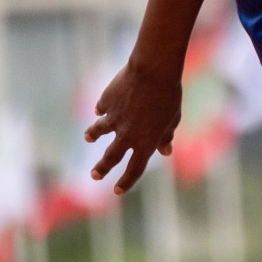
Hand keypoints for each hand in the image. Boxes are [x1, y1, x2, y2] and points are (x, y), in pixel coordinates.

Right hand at [84, 61, 181, 194]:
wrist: (153, 70)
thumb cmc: (169, 94)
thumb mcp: (173, 118)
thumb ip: (166, 136)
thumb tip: (165, 151)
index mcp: (145, 142)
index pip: (135, 168)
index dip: (126, 181)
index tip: (117, 190)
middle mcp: (127, 134)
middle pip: (111, 157)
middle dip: (102, 168)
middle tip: (95, 176)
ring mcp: (114, 118)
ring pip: (98, 131)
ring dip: (93, 135)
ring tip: (88, 138)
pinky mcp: (106, 102)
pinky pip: (102, 107)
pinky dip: (102, 109)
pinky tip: (100, 108)